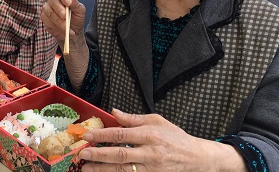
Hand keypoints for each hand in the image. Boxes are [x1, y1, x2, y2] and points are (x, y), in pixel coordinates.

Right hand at [41, 0, 85, 44]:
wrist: (73, 31)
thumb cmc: (76, 18)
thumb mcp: (80, 11)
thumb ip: (75, 3)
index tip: (68, 3)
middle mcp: (53, 0)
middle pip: (53, 1)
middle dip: (60, 10)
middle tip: (65, 17)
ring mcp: (47, 8)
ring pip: (50, 13)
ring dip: (59, 22)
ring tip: (68, 28)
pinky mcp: (44, 18)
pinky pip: (47, 21)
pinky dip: (56, 27)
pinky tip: (63, 30)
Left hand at [78, 109, 245, 171]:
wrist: (196, 158)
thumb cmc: (175, 137)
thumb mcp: (156, 121)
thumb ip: (133, 118)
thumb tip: (114, 112)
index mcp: (150, 135)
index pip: (122, 135)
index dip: (103, 136)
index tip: (88, 136)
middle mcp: (150, 153)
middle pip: (120, 155)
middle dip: (98, 155)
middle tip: (82, 154)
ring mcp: (151, 168)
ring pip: (123, 170)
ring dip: (103, 170)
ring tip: (86, 169)